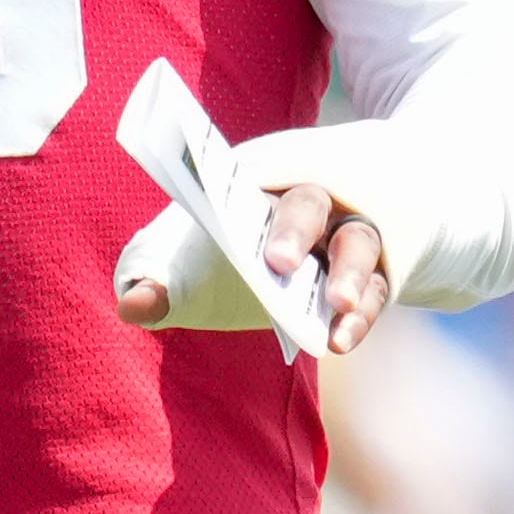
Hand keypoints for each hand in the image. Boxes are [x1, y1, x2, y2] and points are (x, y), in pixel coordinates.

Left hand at [116, 185, 388, 353]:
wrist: (369, 185)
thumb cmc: (261, 224)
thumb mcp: (215, 235)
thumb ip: (170, 273)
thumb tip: (130, 307)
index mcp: (262, 173)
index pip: (241, 174)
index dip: (222, 184)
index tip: (211, 205)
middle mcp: (312, 192)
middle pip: (305, 202)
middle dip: (290, 230)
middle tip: (276, 263)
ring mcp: (352, 227)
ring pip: (355, 242)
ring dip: (348, 274)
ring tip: (337, 305)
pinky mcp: (382, 266)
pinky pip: (379, 287)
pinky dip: (362, 315)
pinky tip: (340, 340)